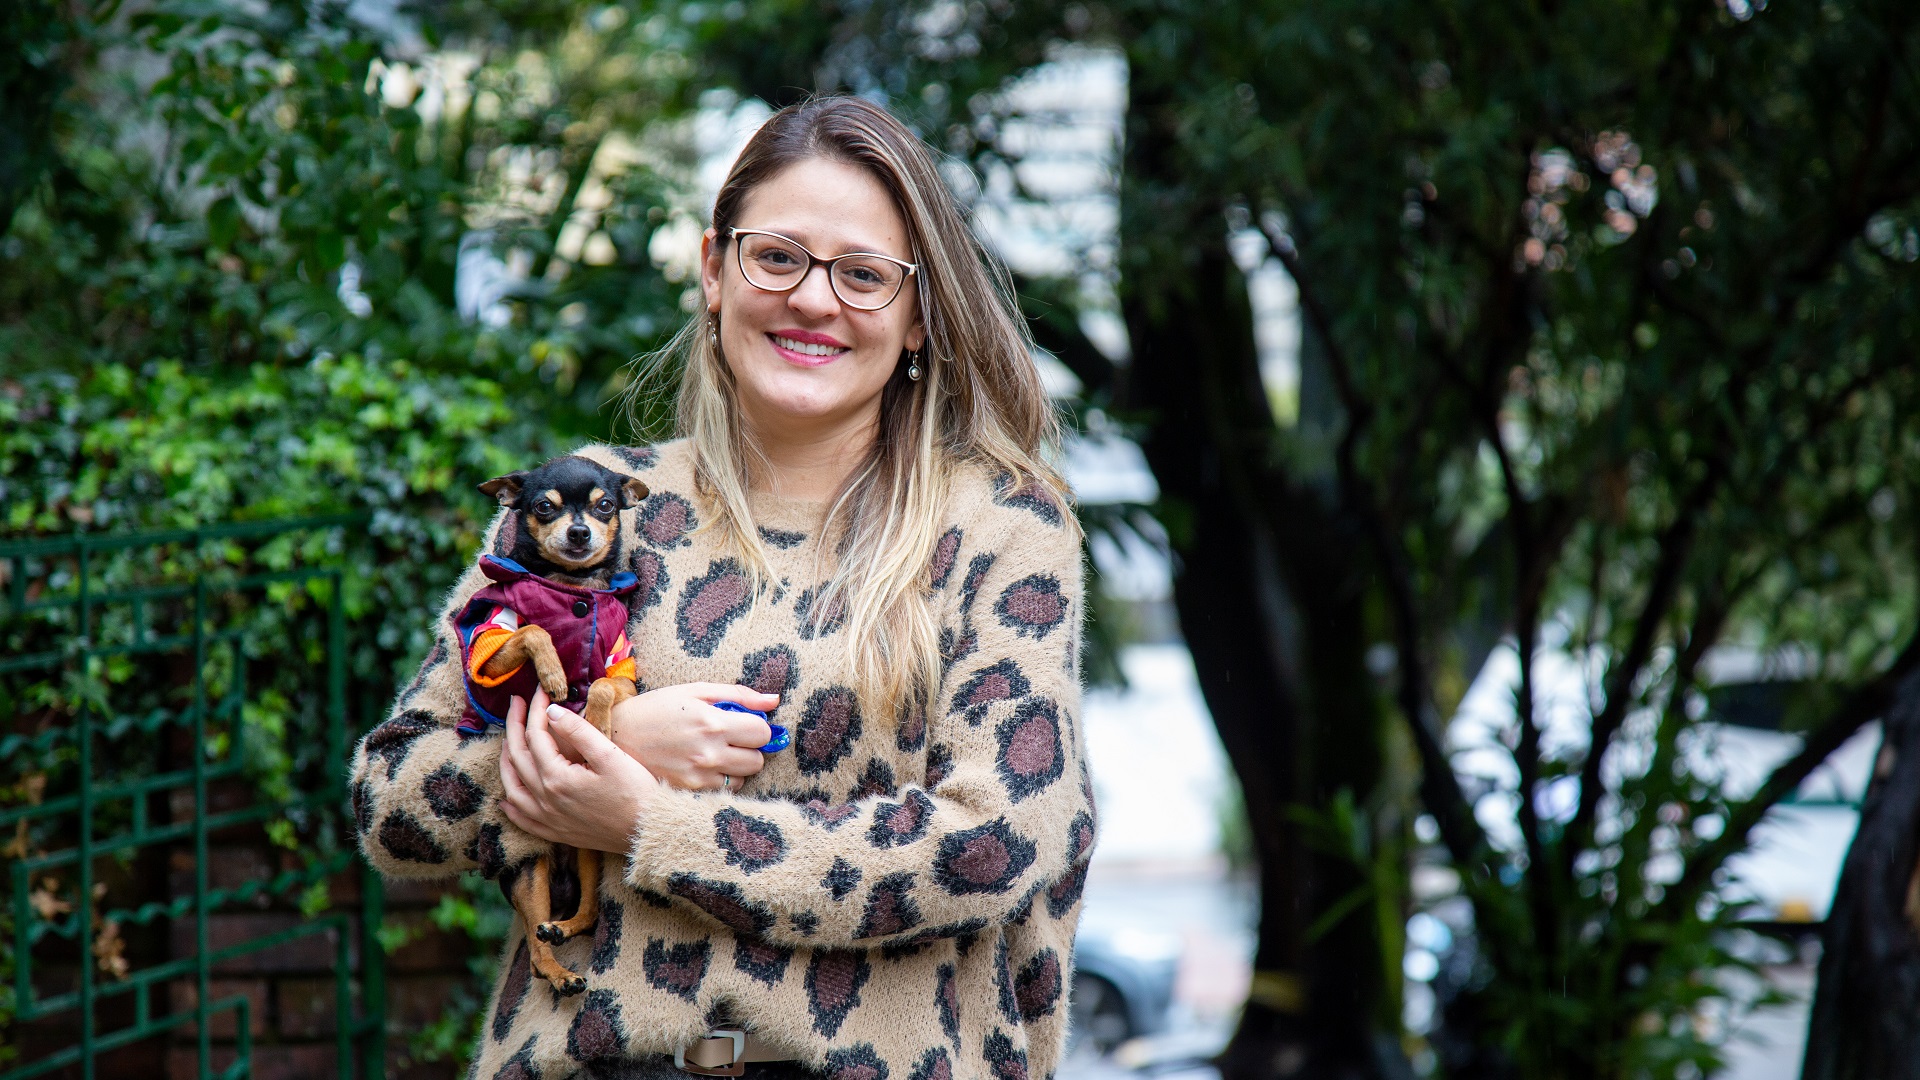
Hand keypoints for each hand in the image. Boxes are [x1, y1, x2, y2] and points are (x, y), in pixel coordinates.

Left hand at [500, 688, 656, 853]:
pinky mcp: (556, 832)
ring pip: (513, 787)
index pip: (536, 735)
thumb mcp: (610, 755)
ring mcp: (548, 818)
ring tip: (508, 741)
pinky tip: (507, 798)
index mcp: (557, 777)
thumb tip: (552, 711)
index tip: (541, 691)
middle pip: (518, 756)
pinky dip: (510, 805)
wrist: (648, 831)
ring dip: (507, 760)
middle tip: (516, 703)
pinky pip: (522, 819)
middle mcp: (545, 799)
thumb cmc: (635, 792)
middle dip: (515, 725)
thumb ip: (578, 731)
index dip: (537, 709)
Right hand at [602, 683, 777, 790]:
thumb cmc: (655, 709)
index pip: (762, 732)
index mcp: (712, 722)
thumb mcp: (694, 691)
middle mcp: (708, 753)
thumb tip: (774, 700)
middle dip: (749, 748)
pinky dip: (719, 781)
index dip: (757, 727)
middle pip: (757, 760)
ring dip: (735, 767)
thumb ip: (738, 695)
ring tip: (712, 753)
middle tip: (729, 739)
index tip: (743, 724)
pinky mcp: (688, 793)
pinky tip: (701, 767)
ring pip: (742, 778)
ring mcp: (698, 776)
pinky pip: (722, 792)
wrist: (613, 738)